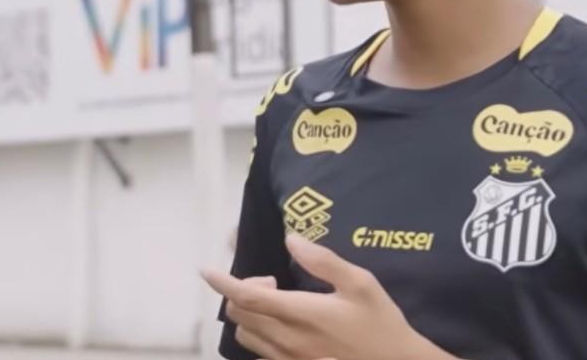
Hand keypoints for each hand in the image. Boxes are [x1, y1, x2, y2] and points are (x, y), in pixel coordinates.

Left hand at [202, 233, 457, 359]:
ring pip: (245, 335)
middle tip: (273, 279)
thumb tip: (291, 239)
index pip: (247, 296)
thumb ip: (323, 261)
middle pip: (240, 315)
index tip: (206, 269)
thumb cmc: (379, 322)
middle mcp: (286, 339)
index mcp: (301, 313)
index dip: (222, 282)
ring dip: (248, 313)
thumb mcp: (361, 283)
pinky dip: (257, 333)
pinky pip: (258, 353)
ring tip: (276, 301)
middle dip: (242, 291)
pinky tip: (280, 325)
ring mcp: (287, 359)